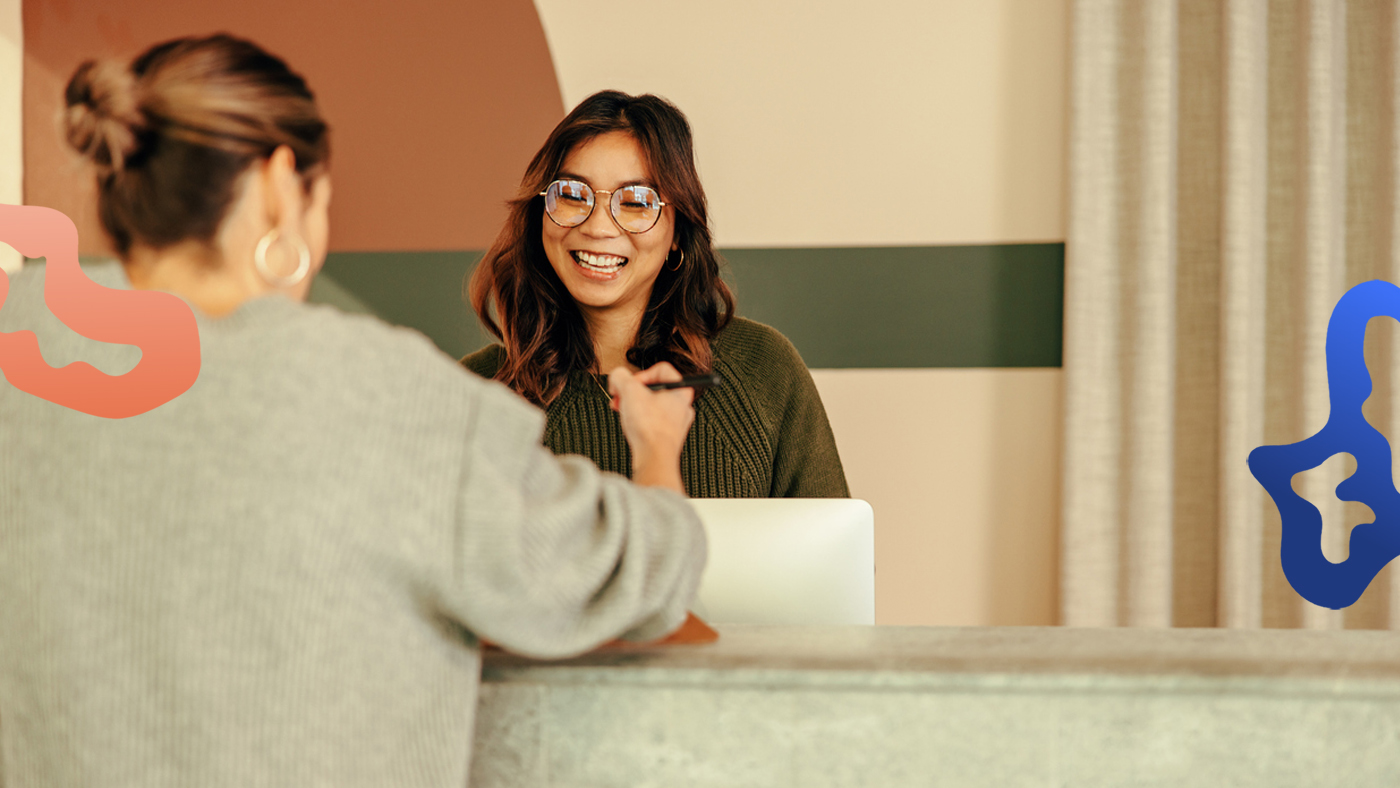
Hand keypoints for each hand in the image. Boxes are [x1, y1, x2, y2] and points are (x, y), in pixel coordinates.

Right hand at [608, 362, 693, 493]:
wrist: (654, 458)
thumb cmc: (650, 428)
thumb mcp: (629, 391)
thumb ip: (620, 376)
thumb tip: (617, 376)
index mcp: (681, 390)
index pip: (660, 369)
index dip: (639, 374)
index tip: (628, 385)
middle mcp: (683, 406)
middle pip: (654, 389)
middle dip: (632, 392)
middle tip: (621, 398)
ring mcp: (676, 423)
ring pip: (651, 406)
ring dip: (633, 406)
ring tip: (623, 412)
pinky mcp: (667, 437)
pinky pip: (651, 422)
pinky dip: (639, 421)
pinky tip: (631, 426)